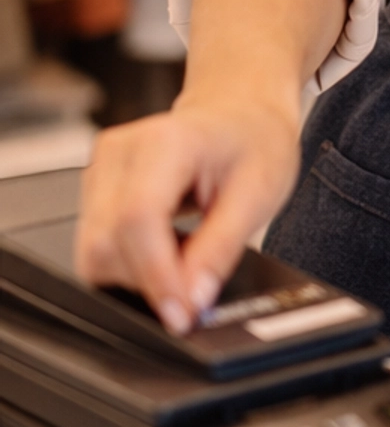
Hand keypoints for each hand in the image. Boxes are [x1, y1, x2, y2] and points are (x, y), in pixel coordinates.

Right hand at [77, 94, 301, 335]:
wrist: (240, 113)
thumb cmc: (253, 142)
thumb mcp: (257, 195)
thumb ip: (220, 250)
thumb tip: (192, 299)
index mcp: (165, 141)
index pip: (138, 219)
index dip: (156, 276)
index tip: (180, 313)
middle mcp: (121, 151)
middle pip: (106, 241)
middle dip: (147, 280)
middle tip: (194, 287)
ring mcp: (102, 168)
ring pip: (94, 250)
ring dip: (137, 273)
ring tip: (187, 254)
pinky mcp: (96, 187)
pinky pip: (98, 244)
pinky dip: (131, 261)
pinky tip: (168, 247)